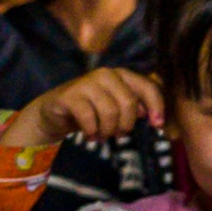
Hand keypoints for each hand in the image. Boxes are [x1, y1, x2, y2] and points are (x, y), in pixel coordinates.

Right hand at [3, 69, 160, 150]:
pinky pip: (89, 118)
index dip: (156, 106)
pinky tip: (89, 135)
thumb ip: (135, 107)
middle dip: (126, 124)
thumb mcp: (116, 108)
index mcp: (121, 75)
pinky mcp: (70, 95)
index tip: (157, 125)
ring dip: (107, 131)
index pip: (147, 87)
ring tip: (101, 136)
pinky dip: (91, 131)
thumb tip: (152, 115)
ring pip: (110, 112)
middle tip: (118, 135)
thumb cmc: (91, 110)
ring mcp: (86, 82)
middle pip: (129, 103)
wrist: (54, 112)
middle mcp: (106, 74)